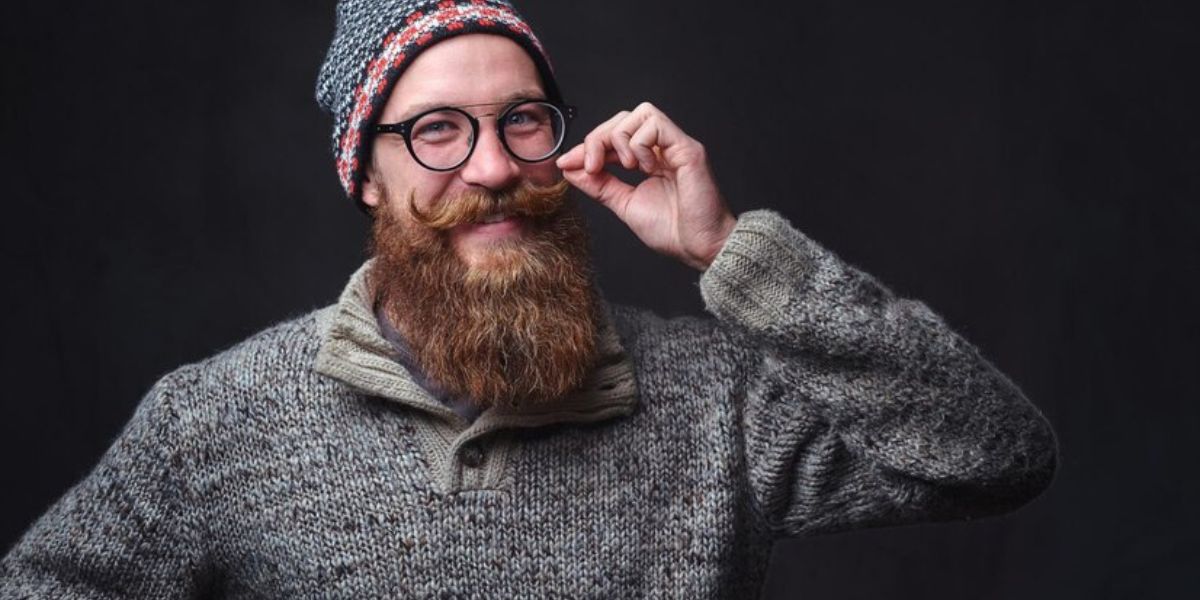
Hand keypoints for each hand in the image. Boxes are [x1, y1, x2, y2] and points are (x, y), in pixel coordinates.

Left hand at [556, 102, 736, 270]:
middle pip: (625, 118)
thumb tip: (571, 168)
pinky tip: (646, 168)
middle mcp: (665, 148)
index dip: (590, 145)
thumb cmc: (673, 230)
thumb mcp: (624, 204)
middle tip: (591, 165)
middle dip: (599, 138)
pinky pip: (656, 125)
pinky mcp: (688, 150)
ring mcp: (677, 146)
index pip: (615, 135)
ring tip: (626, 167)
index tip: (567, 162)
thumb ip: (600, 185)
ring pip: (641, 113)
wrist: (700, 248)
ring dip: (621, 138)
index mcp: (651, 159)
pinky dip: (640, 144)